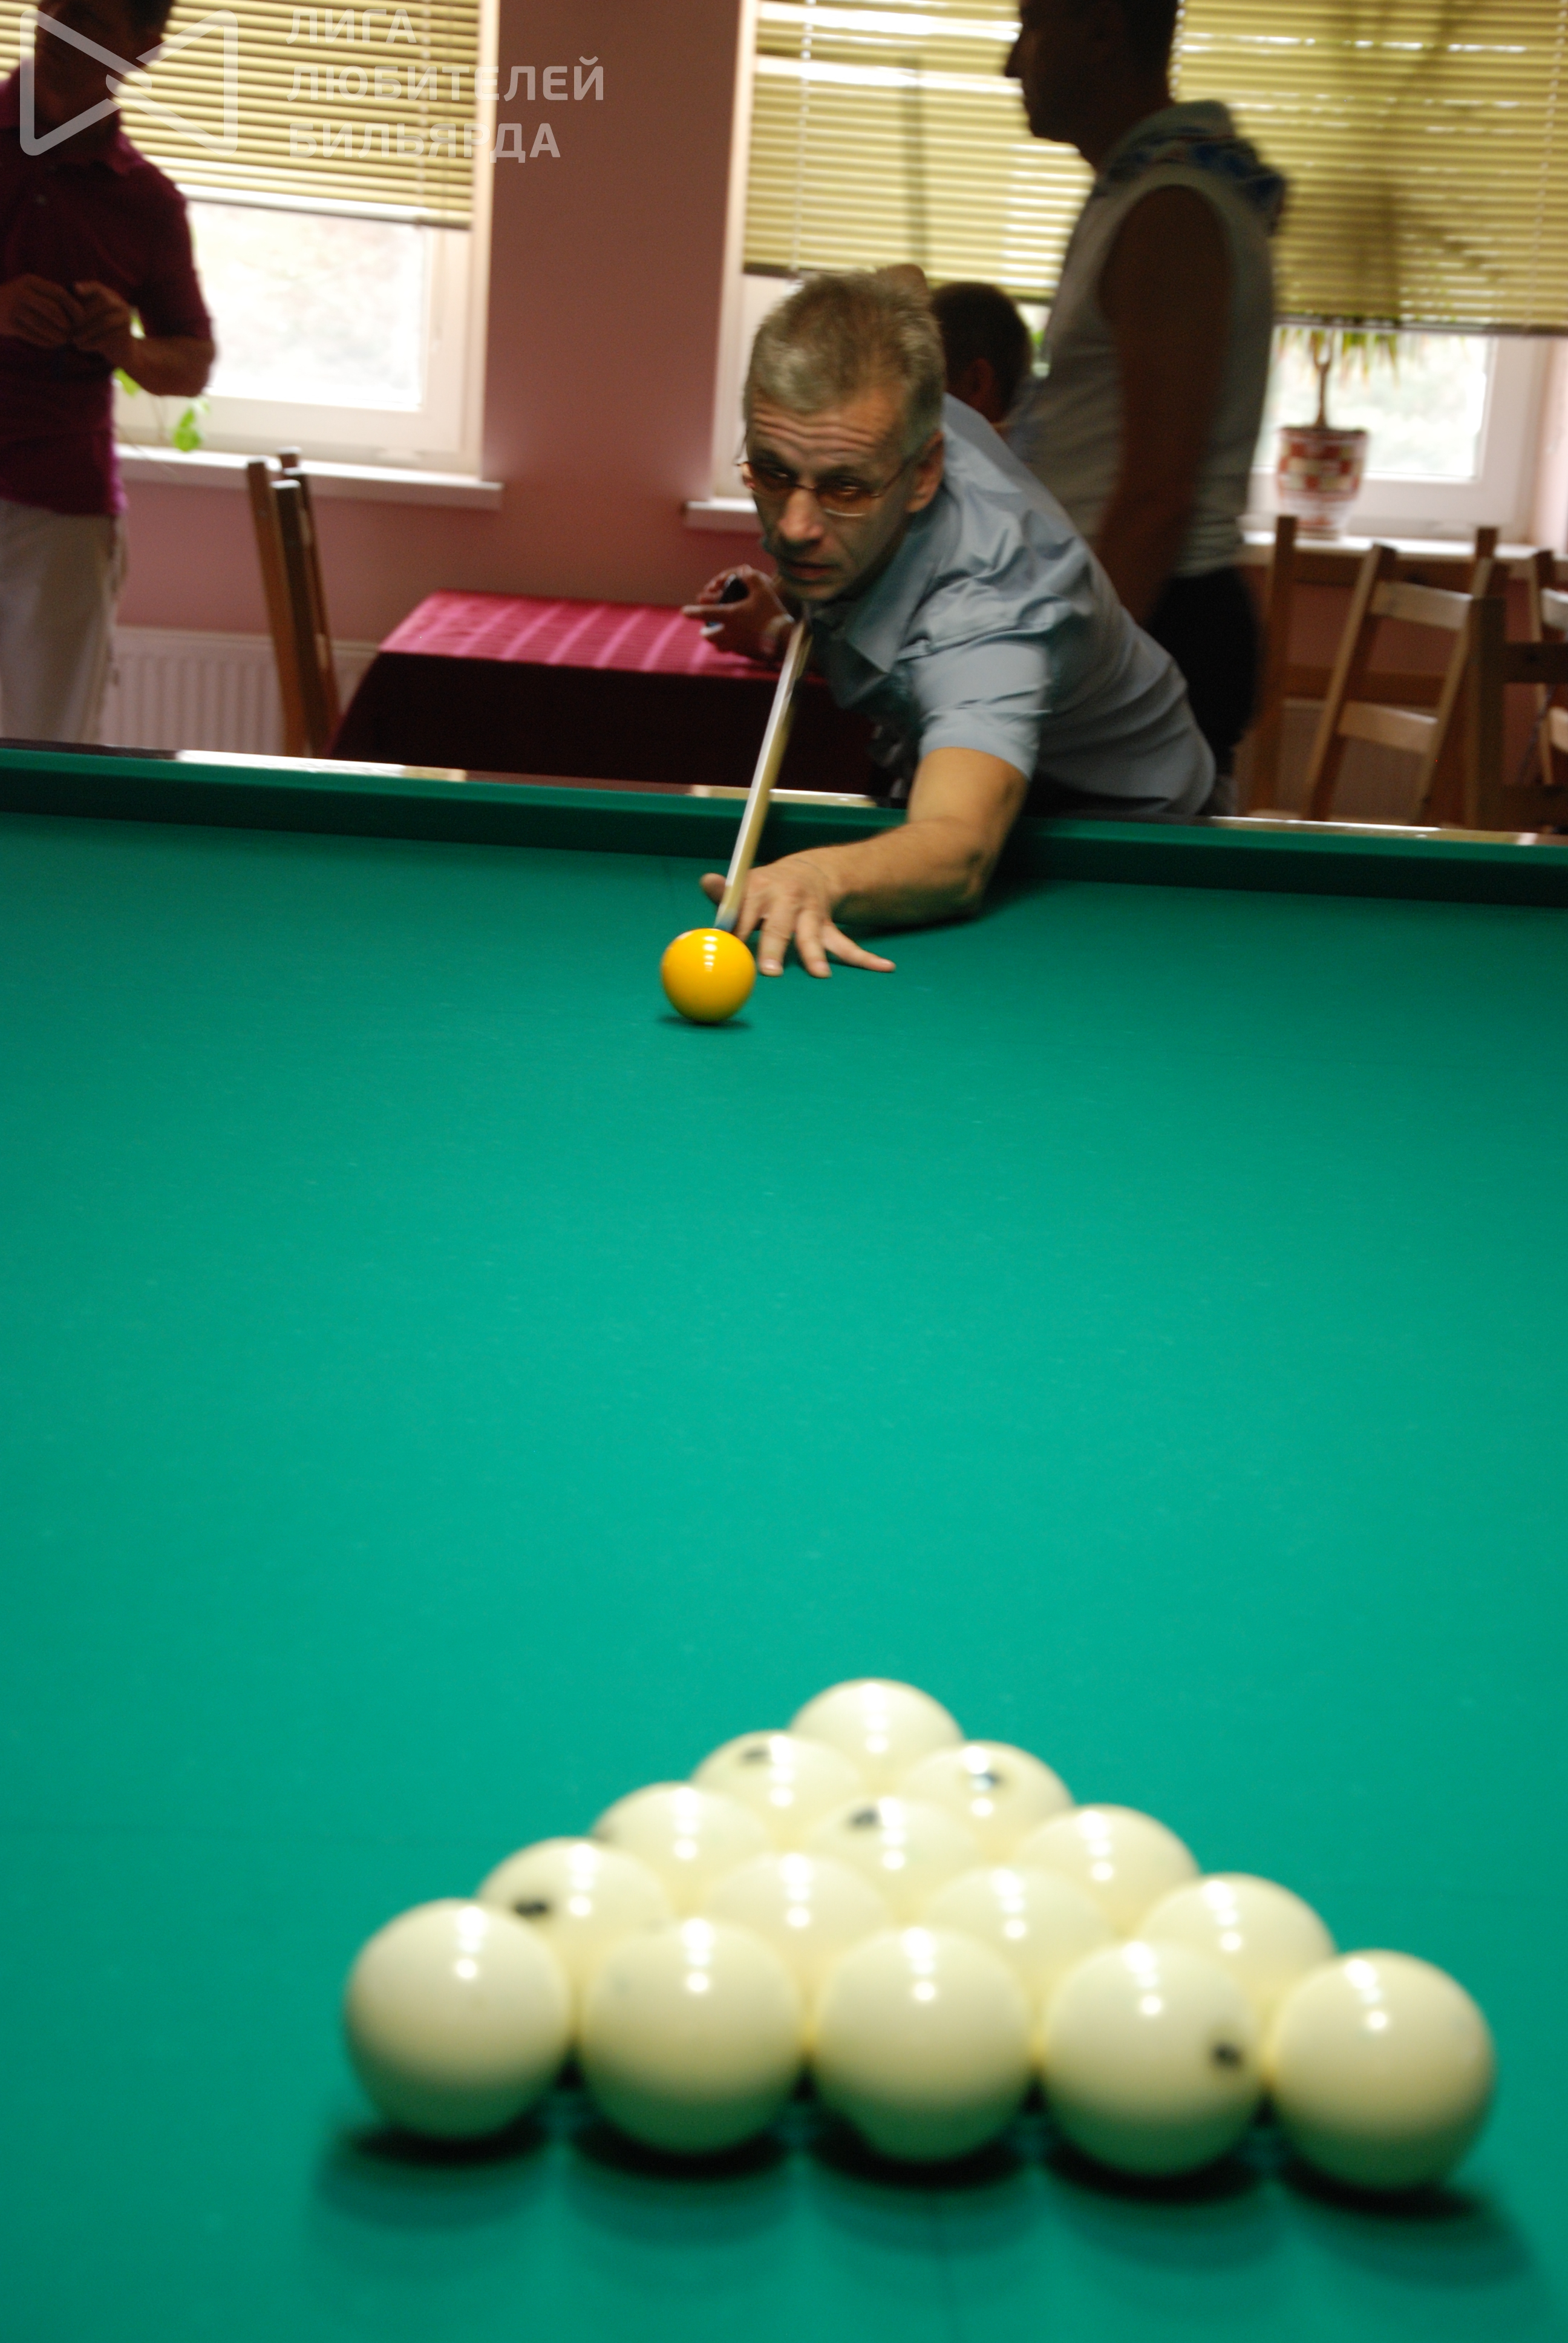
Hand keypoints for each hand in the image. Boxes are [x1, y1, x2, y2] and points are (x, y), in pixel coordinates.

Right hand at [0, 273, 83, 347]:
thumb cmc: (16, 300)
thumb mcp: (29, 290)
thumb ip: (48, 296)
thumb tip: (78, 310)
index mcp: (30, 281)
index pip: (59, 293)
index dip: (74, 308)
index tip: (82, 320)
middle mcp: (22, 292)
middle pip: (53, 310)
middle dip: (67, 325)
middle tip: (73, 333)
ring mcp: (14, 308)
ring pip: (44, 325)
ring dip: (58, 336)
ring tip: (65, 341)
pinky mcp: (10, 324)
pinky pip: (34, 336)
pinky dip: (47, 342)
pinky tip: (53, 344)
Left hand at [70, 280, 133, 364]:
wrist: (121, 351)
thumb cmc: (97, 332)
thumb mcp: (87, 318)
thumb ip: (77, 309)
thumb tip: (58, 307)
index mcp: (107, 295)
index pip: (96, 287)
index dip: (86, 287)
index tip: (75, 290)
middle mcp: (118, 303)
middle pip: (102, 302)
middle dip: (83, 316)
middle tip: (69, 329)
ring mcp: (125, 318)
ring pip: (105, 322)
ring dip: (87, 332)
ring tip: (74, 341)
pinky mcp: (128, 334)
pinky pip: (110, 337)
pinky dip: (94, 343)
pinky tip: (83, 348)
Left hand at [681, 564, 791, 661]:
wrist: (785, 639)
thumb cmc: (772, 612)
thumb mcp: (763, 589)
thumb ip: (751, 577)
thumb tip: (743, 571)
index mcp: (730, 615)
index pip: (705, 613)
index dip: (693, 612)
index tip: (684, 611)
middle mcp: (729, 632)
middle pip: (709, 636)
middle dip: (705, 632)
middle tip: (704, 630)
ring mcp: (737, 646)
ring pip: (719, 646)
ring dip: (716, 641)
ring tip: (718, 638)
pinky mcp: (746, 654)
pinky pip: (733, 651)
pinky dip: (731, 646)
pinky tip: (737, 643)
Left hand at [700, 854, 895, 979]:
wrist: (808, 872)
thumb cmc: (765, 888)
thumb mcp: (745, 885)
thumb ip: (724, 893)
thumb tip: (705, 881)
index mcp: (760, 890)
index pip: (745, 913)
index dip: (737, 932)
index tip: (729, 950)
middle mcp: (786, 900)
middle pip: (780, 926)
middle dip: (775, 948)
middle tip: (769, 972)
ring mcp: (810, 914)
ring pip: (813, 937)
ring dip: (816, 956)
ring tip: (821, 975)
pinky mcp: (828, 927)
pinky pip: (847, 944)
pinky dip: (865, 958)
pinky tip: (885, 967)